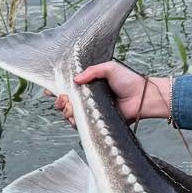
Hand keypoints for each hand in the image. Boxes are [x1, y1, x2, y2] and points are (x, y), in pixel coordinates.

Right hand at [49, 63, 172, 126]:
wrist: (141, 97)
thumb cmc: (129, 81)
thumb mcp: (109, 68)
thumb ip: (92, 71)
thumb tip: (76, 79)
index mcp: (89, 85)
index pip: (69, 87)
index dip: (57, 88)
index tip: (49, 89)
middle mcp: (88, 98)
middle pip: (65, 102)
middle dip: (59, 100)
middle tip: (63, 98)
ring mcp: (91, 111)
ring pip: (70, 114)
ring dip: (66, 110)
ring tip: (70, 105)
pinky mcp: (96, 121)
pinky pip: (80, 124)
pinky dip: (74, 121)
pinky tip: (74, 116)